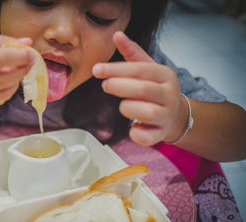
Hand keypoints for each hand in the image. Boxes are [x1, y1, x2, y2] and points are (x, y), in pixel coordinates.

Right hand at [0, 31, 33, 110]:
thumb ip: (0, 40)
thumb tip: (27, 44)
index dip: (19, 58)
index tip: (31, 55)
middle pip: (2, 80)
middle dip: (20, 72)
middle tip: (27, 64)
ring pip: (1, 95)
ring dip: (15, 84)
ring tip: (16, 73)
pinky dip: (5, 93)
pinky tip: (4, 84)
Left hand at [92, 31, 186, 145]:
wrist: (174, 114)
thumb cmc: (155, 88)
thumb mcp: (147, 68)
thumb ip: (131, 52)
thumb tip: (117, 35)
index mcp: (165, 75)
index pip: (139, 69)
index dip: (116, 69)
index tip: (96, 69)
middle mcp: (168, 94)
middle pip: (142, 89)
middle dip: (119, 86)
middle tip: (105, 85)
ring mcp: (166, 115)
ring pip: (144, 112)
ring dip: (127, 108)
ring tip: (124, 106)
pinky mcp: (161, 133)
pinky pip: (146, 136)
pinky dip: (136, 134)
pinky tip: (133, 127)